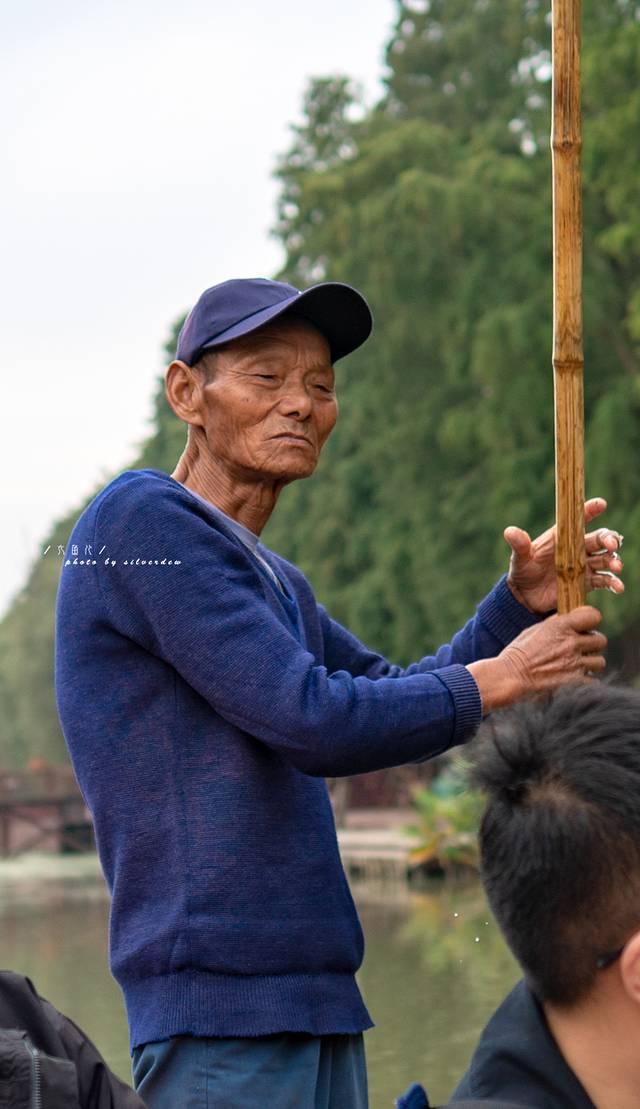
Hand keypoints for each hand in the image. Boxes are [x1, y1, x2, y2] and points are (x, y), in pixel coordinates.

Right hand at [467, 606, 606, 713]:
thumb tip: (571, 620)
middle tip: (579, 650)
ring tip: (575, 666)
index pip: (593, 615)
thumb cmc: (519, 653)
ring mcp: (575, 664)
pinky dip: (585, 681)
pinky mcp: (576, 682)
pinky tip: (572, 679)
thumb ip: (556, 624)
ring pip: (599, 662)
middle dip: (591, 645)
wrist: (510, 677)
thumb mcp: (535, 630)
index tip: (584, 627)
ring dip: (590, 664)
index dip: (590, 621)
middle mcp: (571, 643)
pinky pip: (593, 680)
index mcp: (561, 626)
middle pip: (600, 640)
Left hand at [504, 498, 623, 613]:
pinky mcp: (587, 582)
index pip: (578, 519)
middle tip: (611, 545)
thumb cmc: (523, 571)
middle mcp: (577, 549)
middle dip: (608, 539)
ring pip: (605, 558)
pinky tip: (617, 587)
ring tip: (616, 567)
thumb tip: (510, 531)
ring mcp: (583, 565)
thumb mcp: (519, 558)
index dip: (590, 510)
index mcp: (562, 537)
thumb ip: (518, 545)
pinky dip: (613, 582)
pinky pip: (604, 580)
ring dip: (613, 560)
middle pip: (599, 539)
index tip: (601, 504)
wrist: (525, 596)